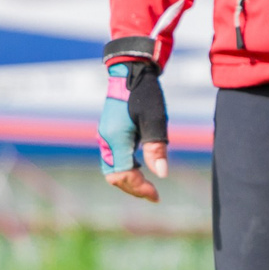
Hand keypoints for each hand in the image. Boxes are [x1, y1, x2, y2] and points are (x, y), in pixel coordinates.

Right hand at [99, 60, 169, 201]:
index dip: (140, 188)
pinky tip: (142, 169)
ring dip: (129, 180)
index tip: (157, 196)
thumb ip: (157, 148)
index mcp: (115, 139)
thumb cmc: (145, 94)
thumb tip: (162, 174)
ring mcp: (105, 138)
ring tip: (148, 186)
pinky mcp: (109, 134)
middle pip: (115, 176)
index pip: (124, 174)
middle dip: (134, 188)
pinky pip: (113, 160)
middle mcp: (106, 141)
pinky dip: (126, 169)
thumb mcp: (155, 120)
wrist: (130, 73)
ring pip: (112, 169)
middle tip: (154, 195)